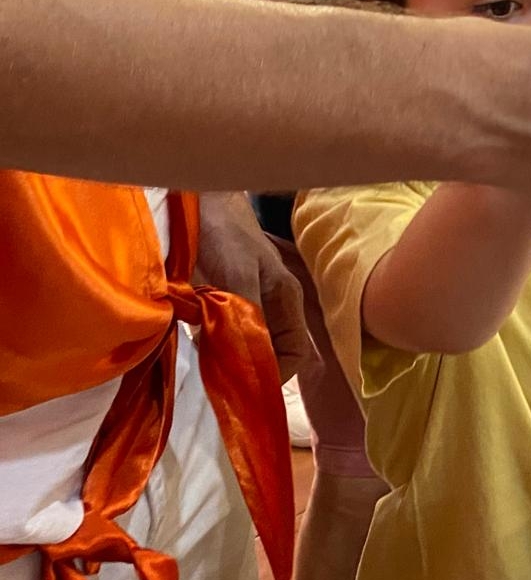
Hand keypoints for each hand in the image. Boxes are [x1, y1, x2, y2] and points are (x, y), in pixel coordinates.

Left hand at [196, 193, 310, 379]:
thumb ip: (245, 314)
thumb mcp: (237, 273)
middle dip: (246, 367)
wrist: (196, 193)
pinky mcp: (217, 298)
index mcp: (286, 300)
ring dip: (223, 355)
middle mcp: (270, 305)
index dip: (275, 374)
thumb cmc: (223, 230)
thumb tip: (245, 359)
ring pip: (242, 342)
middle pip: (269, 351)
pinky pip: (218, 330)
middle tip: (217, 379)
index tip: (244, 385)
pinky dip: (205, 340)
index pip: (294, 353)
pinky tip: (187, 342)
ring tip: (201, 365)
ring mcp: (244, 301)